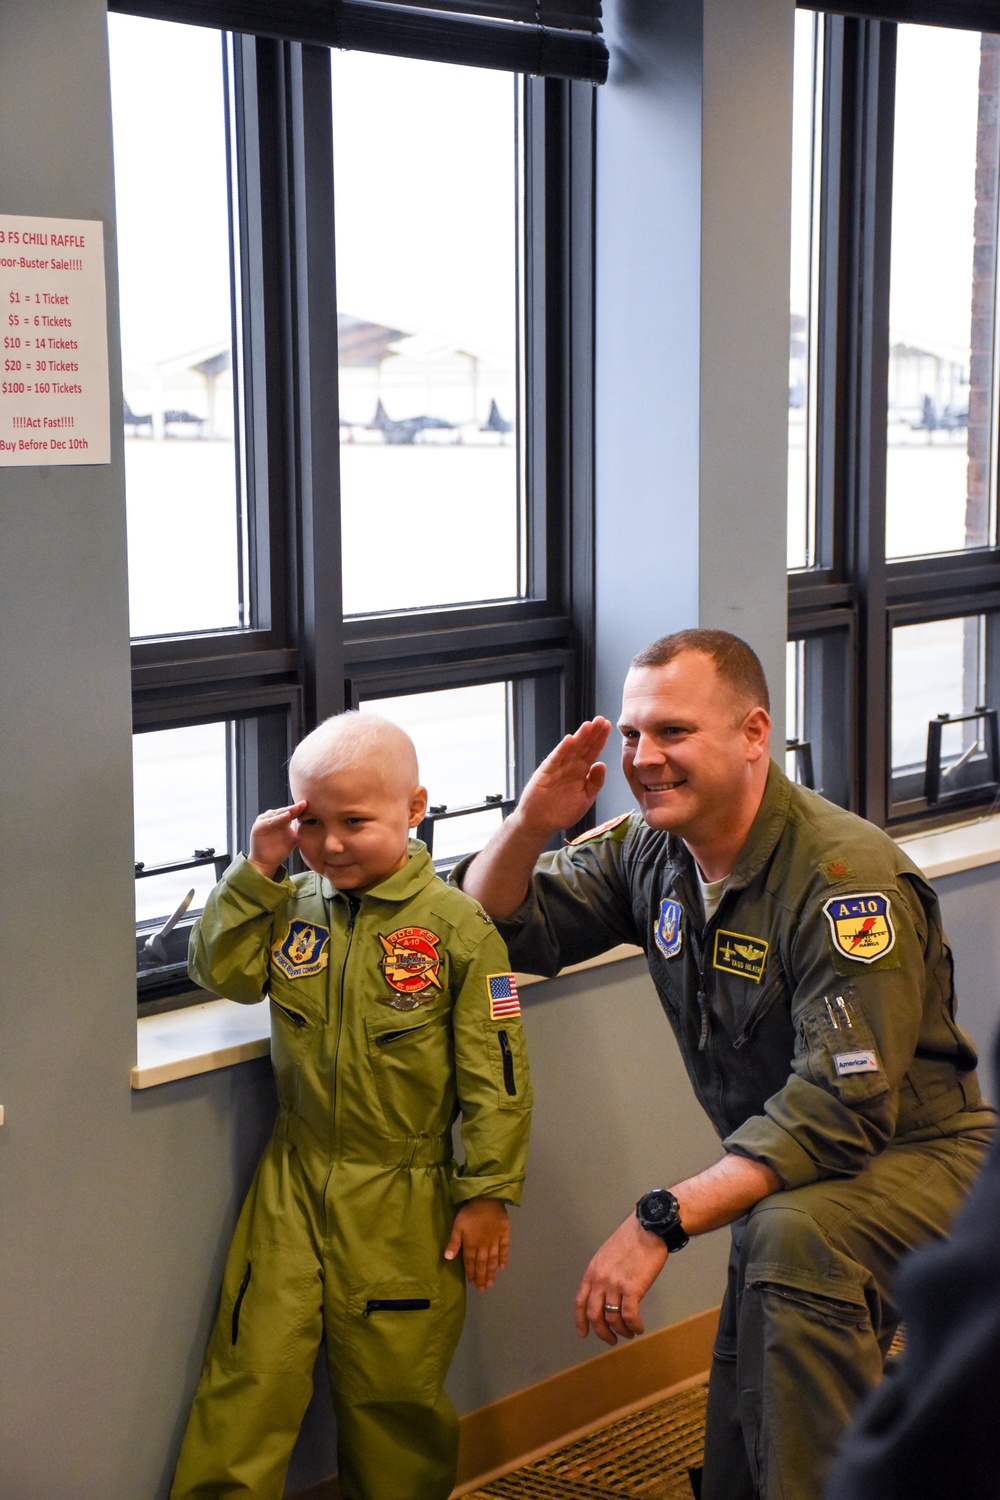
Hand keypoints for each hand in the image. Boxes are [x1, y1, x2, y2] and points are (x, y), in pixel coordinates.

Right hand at [247, 800, 307, 877]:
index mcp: (281, 819)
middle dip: (294, 808)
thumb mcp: (293, 838)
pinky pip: (269, 821)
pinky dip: (277, 818)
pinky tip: (286, 816)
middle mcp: (273, 818)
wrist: (267, 862)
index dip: (300, 809)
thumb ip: (299, 830)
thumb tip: (315, 823)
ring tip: (295, 808)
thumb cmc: (280, 850)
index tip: (309, 805)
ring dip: (286, 811)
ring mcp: (265, 821)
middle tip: (304, 804)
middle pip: (285, 811)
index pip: (292, 812)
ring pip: (277, 814)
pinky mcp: (258, 826)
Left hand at [444, 1199, 509, 1289]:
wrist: (487, 1199)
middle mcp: (484, 1246)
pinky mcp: (504, 1234)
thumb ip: (453, 1242)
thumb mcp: (457, 1226)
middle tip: (482, 1289)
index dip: (471, 1273)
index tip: (472, 1283)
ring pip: (493, 1260)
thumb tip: (447, 1258)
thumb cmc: (470, 1212)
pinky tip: (502, 1267)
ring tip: (491, 1283)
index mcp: (471, 1244)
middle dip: (482, 1277)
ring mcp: (495, 1241)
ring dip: (491, 1272)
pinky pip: (504, 1249)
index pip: (471, 1262)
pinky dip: (503, 1259)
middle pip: (482, 1264)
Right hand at [515, 718, 611, 838]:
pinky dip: (562, 750)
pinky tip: (569, 740)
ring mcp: (558, 768)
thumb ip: (595, 783)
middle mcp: (570, 767)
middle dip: (592, 733)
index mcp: (581, 772)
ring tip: (589, 725)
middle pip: (583, 747)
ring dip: (580, 737)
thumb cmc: (561, 812)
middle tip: (601, 720)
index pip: (593, 752)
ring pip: (571, 750)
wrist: (540, 823)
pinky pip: (556, 759)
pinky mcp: (546, 773)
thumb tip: (602, 764)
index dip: (600, 740)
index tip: (607, 727)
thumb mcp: (585, 799)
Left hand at [574, 1213, 667, 1345]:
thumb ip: (603, 1274)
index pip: (580, 1302)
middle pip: (594, 1315)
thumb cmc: (631, 1239)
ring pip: (612, 1319)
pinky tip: (639, 1328)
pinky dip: (634, 1326)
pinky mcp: (632, 1289)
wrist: (648, 1228)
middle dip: (602, 1332)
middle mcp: (600, 1280)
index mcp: (592, 1271)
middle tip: (611, 1340)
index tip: (584, 1334)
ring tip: (629, 1333)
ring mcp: (615, 1285)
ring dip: (621, 1331)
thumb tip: (606, 1294)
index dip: (580, 1321)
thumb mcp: (607, 1255)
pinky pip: (629, 1316)